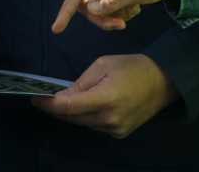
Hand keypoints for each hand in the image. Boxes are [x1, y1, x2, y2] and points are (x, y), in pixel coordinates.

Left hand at [32, 54, 177, 138]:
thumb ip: (81, 82)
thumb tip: (63, 96)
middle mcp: (109, 119)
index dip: (48, 104)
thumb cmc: (132, 66)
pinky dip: (86, 117)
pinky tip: (86, 106)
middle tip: (45, 97)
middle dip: (57, 108)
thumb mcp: (103, 64)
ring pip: (82, 123)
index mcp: (106, 98)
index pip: (69, 107)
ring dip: (72, 113)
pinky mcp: (119, 134)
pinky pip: (94, 126)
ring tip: (66, 99)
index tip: (34, 98)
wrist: (163, 82)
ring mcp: (115, 130)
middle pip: (73, 117)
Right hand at [51, 0, 182, 33]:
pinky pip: (110, 8)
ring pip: (99, 9)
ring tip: (134, 12)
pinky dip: (121, 13)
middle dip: (102, 18)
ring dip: (114, 16)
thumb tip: (92, 10)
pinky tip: (136, 8)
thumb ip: (115, 0)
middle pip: (88, 4)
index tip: (57, 29)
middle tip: (122, 24)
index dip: (66, 11)